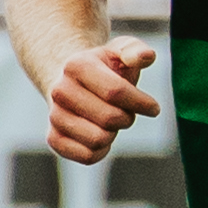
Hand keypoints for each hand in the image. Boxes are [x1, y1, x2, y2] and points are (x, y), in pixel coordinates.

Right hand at [46, 38, 160, 165]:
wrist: (73, 82)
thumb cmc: (105, 68)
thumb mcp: (121, 51)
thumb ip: (136, 50)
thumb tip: (146, 56)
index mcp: (76, 65)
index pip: (116, 91)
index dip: (141, 102)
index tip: (154, 108)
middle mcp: (60, 91)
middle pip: (109, 118)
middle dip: (127, 118)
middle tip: (127, 112)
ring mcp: (54, 116)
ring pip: (98, 139)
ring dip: (114, 134)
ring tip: (111, 121)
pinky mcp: (53, 139)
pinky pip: (87, 156)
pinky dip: (101, 150)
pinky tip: (102, 136)